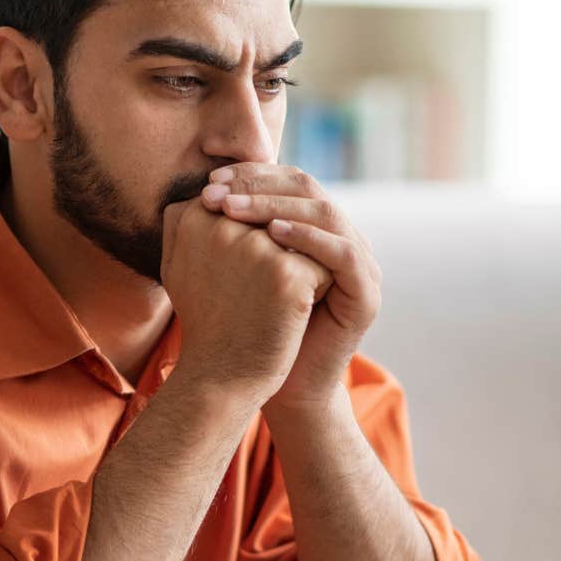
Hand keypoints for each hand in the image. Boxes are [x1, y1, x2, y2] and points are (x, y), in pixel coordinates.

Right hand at [161, 190, 333, 408]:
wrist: (222, 376)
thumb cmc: (206, 322)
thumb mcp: (180, 265)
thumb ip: (188, 221)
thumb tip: (209, 188)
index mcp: (190, 215)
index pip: (245, 195)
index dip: (260, 225)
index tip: (250, 268)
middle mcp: (220, 222)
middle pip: (277, 211)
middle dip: (285, 241)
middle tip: (267, 288)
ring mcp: (254, 245)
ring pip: (303, 234)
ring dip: (303, 261)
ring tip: (281, 299)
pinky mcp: (286, 271)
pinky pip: (321, 261)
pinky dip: (318, 286)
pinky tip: (298, 313)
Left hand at [198, 163, 381, 413]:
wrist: (280, 385)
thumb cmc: (252, 327)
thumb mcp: (235, 271)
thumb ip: (226, 234)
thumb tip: (193, 193)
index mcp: (316, 228)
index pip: (288, 181)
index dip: (251, 175)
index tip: (209, 180)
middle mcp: (343, 238)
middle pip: (308, 189)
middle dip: (259, 185)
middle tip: (218, 190)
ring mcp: (361, 265)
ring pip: (325, 213)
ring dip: (276, 206)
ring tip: (233, 209)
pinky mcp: (367, 294)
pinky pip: (343, 253)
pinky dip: (309, 239)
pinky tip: (272, 236)